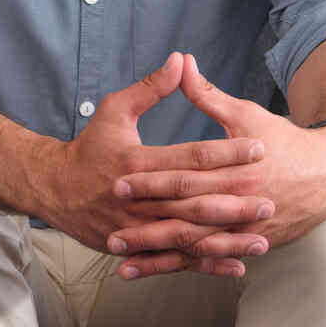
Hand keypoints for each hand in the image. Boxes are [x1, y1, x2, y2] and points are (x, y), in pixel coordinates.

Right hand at [31, 52, 268, 274]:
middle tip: (270, 198)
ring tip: (262, 238)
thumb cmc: (89, 148)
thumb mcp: (115, 110)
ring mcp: (138, 227)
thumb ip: (150, 88)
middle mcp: (138, 198)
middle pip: (194, 200)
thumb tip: (180, 60)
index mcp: (136, 162)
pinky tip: (236, 266)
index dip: (226, 153)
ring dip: (227, 239)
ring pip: (189, 235)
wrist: (55, 190)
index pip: (189, 157)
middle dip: (234, 201)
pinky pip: (177, 259)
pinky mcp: (138, 247)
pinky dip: (207, 265)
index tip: (259, 149)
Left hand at [111, 56, 325, 265]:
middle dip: (148, 229)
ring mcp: (246, 229)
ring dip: (159, 257)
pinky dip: (183, 268)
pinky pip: (211, 259)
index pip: (186, 177)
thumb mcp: (245, 114)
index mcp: (236, 170)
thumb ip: (207, 94)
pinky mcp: (250, 243)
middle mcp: (240, 204)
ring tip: (123, 264)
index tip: (118, 182)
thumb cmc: (283, 141)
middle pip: (187, 218)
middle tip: (111, 233)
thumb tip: (180, 62)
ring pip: (196, 247)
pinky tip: (156, 273)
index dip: (152, 181)